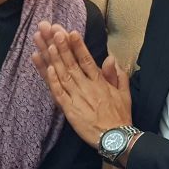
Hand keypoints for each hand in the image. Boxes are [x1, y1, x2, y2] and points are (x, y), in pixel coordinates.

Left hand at [31, 21, 132, 147]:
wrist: (116, 137)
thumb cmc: (120, 116)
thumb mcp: (124, 93)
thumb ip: (117, 75)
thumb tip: (110, 59)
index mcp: (100, 81)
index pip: (87, 59)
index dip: (78, 45)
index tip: (70, 31)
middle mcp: (87, 87)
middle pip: (71, 63)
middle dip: (61, 45)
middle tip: (52, 30)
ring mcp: (77, 97)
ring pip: (62, 74)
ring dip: (53, 58)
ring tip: (45, 43)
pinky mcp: (70, 110)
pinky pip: (59, 93)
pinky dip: (53, 80)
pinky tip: (47, 68)